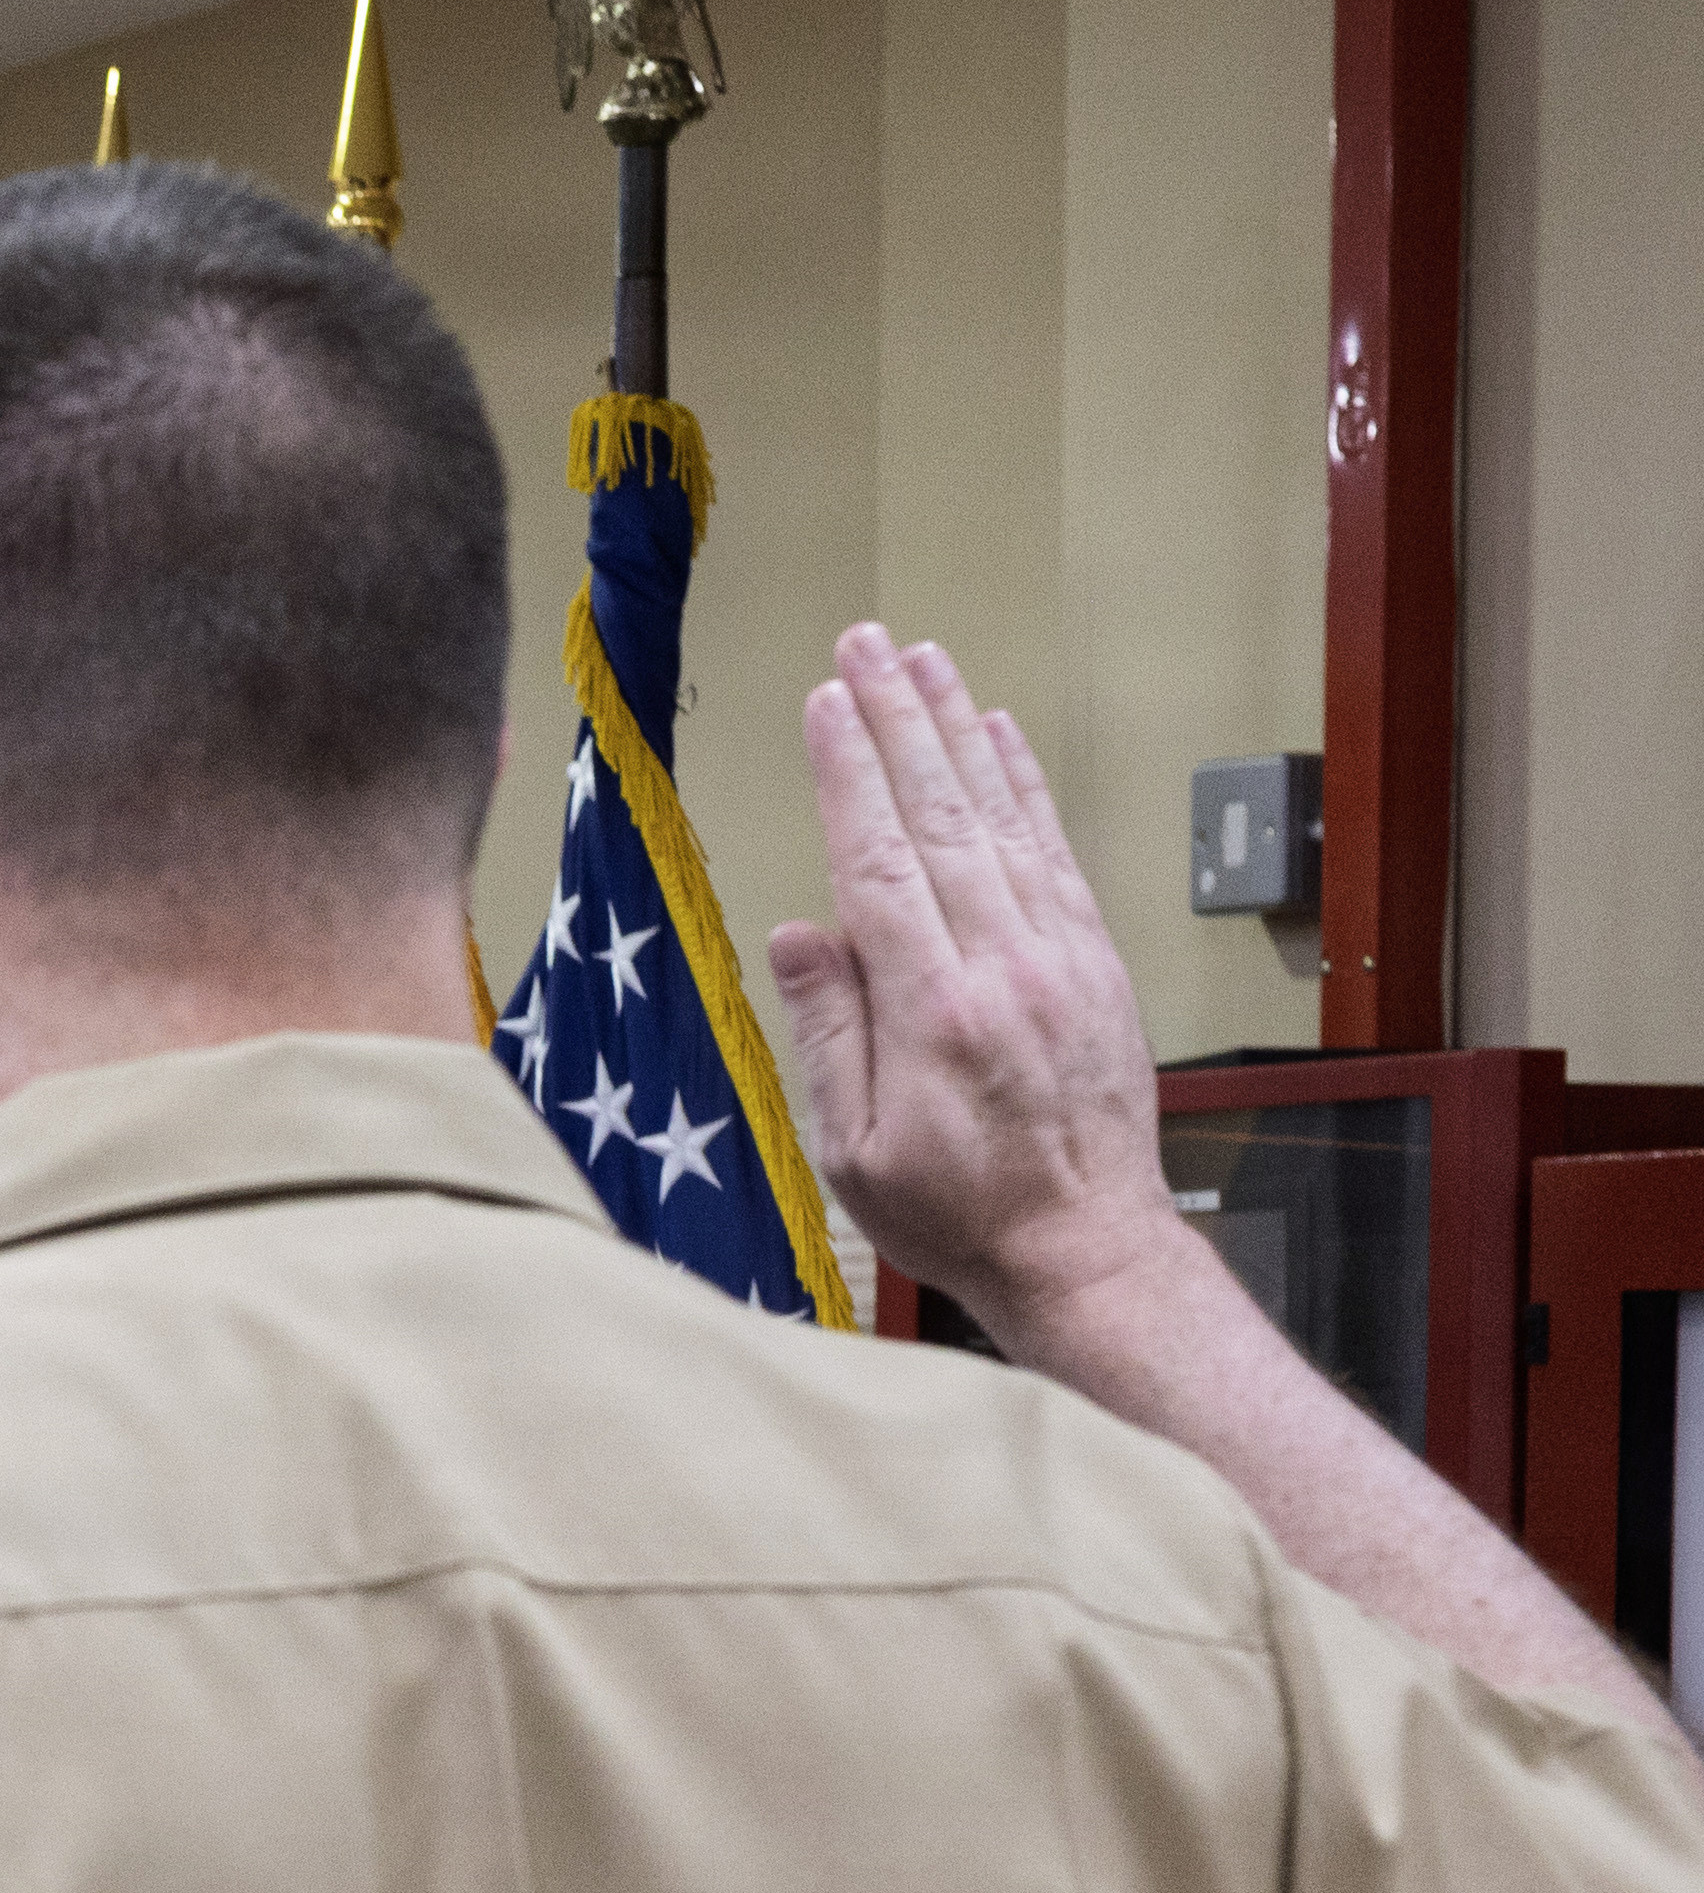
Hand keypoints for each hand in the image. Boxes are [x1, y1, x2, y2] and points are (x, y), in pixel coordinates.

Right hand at [761, 627, 1184, 1338]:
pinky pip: (1055, 851)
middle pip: (942, 817)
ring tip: (926, 661)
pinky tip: (999, 737)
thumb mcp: (851, 1152)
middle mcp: (1004, 966)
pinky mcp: (1094, 962)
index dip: (850, 776)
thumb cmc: (955, 1214)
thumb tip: (799, 933)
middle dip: (899, 721)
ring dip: (960, 731)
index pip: (880, 864)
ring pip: (1002, 818)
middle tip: (867, 644)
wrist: (1084, 1247)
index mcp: (934, 1013)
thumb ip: (829, 1034)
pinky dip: (1024, 786)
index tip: (826, 704)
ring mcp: (1059, 957)